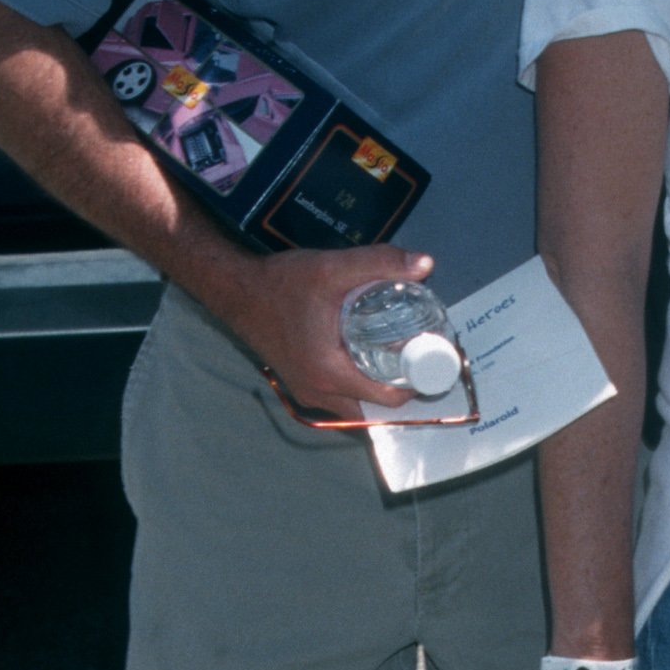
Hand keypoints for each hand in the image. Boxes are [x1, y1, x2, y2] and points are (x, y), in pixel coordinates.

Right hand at [217, 243, 435, 416]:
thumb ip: (380, 262)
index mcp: (330, 375)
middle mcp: (318, 393)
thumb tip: (426, 263)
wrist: (236, 290)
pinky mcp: (300, 384)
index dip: (416, 382)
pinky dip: (359, 385)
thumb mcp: (333, 268)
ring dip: (379, 388)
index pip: (388, 399)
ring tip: (401, 357)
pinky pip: (339, 397)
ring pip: (356, 404)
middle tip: (420, 356)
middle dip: (401, 387)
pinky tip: (371, 359)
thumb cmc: (283, 283)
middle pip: (374, 407)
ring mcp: (306, 392)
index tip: (433, 357)